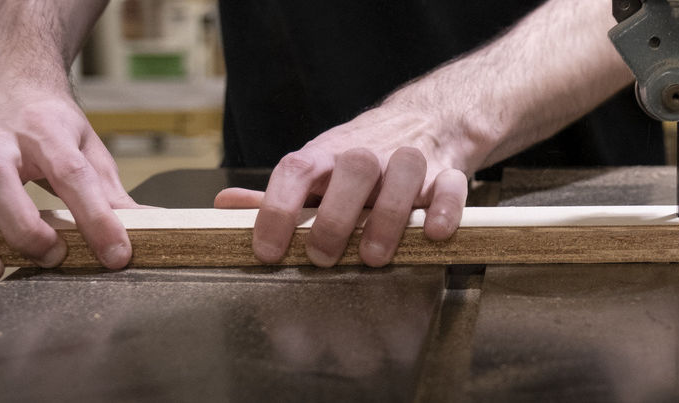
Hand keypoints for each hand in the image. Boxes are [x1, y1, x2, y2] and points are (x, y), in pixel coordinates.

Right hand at [0, 76, 143, 286]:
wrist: (5, 86)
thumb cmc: (50, 125)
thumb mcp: (89, 146)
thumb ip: (112, 191)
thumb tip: (150, 228)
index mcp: (45, 134)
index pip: (72, 174)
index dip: (96, 218)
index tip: (116, 254)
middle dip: (21, 226)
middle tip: (49, 257)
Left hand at [213, 105, 471, 266]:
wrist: (426, 121)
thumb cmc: (361, 159)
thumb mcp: (318, 170)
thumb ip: (280, 194)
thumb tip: (225, 207)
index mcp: (328, 153)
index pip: (297, 170)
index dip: (277, 208)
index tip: (268, 251)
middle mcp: (368, 153)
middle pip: (353, 168)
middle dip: (336, 216)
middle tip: (323, 258)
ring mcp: (411, 160)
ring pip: (404, 173)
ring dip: (388, 216)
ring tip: (374, 256)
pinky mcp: (448, 172)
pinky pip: (452, 186)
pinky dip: (445, 209)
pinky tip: (431, 234)